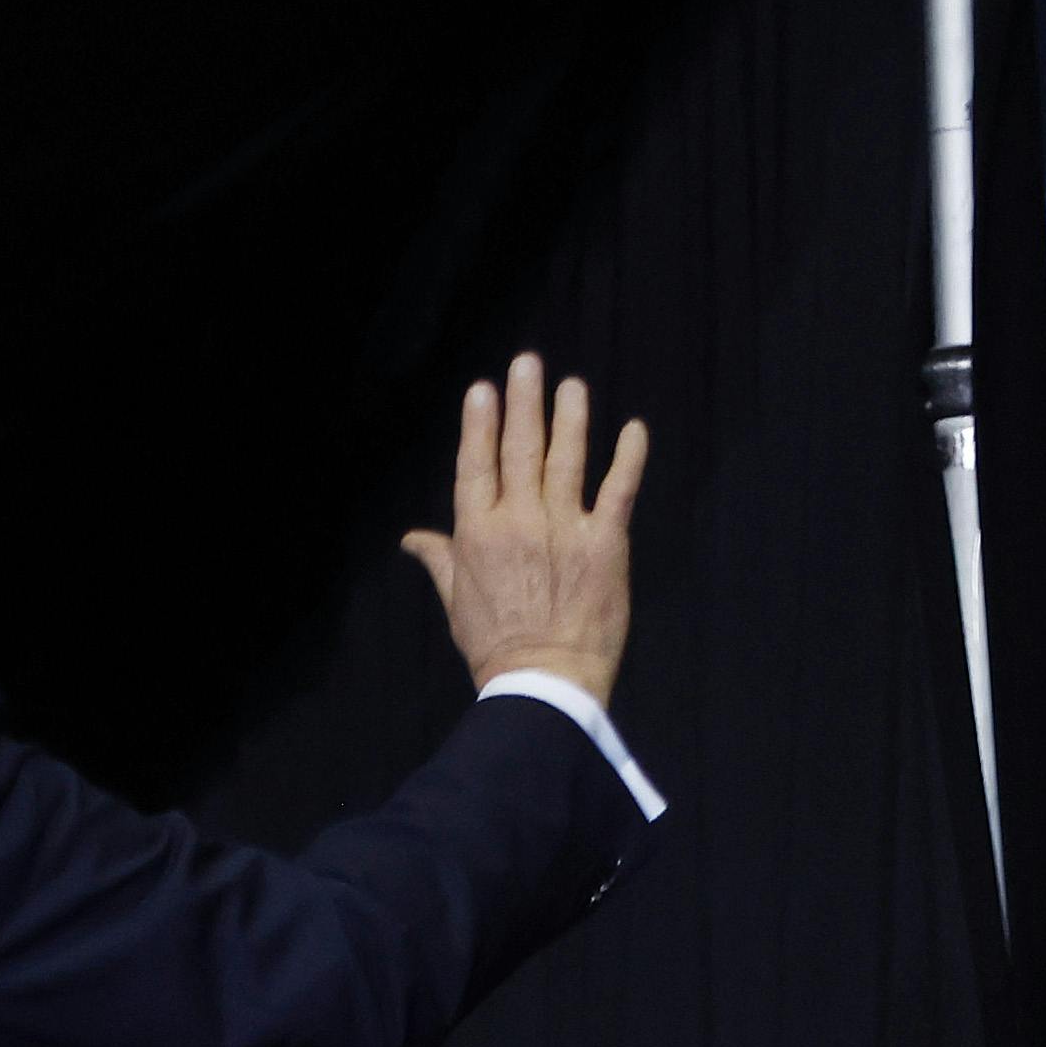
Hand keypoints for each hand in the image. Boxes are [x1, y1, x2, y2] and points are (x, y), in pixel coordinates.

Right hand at [400, 352, 647, 708]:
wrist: (545, 683)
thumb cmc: (495, 648)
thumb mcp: (456, 603)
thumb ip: (439, 560)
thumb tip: (411, 540)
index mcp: (478, 535)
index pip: (476, 466)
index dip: (479, 424)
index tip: (483, 389)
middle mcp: (520, 522)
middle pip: (520, 450)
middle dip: (523, 403)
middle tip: (527, 363)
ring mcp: (565, 529)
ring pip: (567, 458)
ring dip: (571, 417)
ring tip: (572, 386)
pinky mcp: (606, 543)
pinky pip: (620, 489)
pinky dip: (629, 457)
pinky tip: (634, 429)